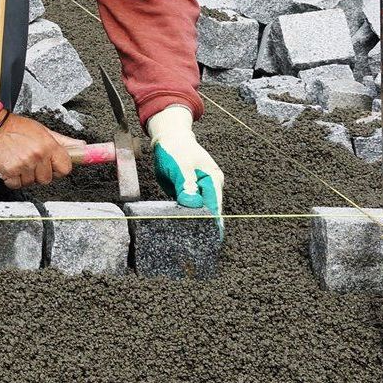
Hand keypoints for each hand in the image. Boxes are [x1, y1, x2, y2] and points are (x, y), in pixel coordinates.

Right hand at [0, 113, 82, 189]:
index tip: (51, 165)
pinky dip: (13, 179)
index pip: (65, 168)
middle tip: (30, 160)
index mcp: (48, 145)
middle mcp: (37, 155)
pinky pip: (16, 185)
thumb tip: (81, 145)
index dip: (58, 168)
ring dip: (25, 176)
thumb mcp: (42, 130)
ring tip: (18, 161)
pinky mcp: (9, 172)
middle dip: (40, 173)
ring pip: (31, 183)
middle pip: (47, 178)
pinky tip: (10, 166)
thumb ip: (63, 141)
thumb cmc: (14, 127)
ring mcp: (23, 165)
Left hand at [148, 104, 224, 229]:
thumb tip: (192, 204)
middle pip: (208, 211)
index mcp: (212, 180)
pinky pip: (188, 206)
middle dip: (202, 226)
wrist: (169, 137)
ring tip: (188, 241)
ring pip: (197, 210)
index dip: (212, 224)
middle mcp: (210, 187)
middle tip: (195, 245)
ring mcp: (200, 189)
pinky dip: (185, 214)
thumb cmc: (176, 149)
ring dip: (193, 221)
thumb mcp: (180, 167)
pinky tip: (179, 226)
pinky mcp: (189, 191)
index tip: (211, 240)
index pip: (214, 207)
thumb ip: (186, 185)